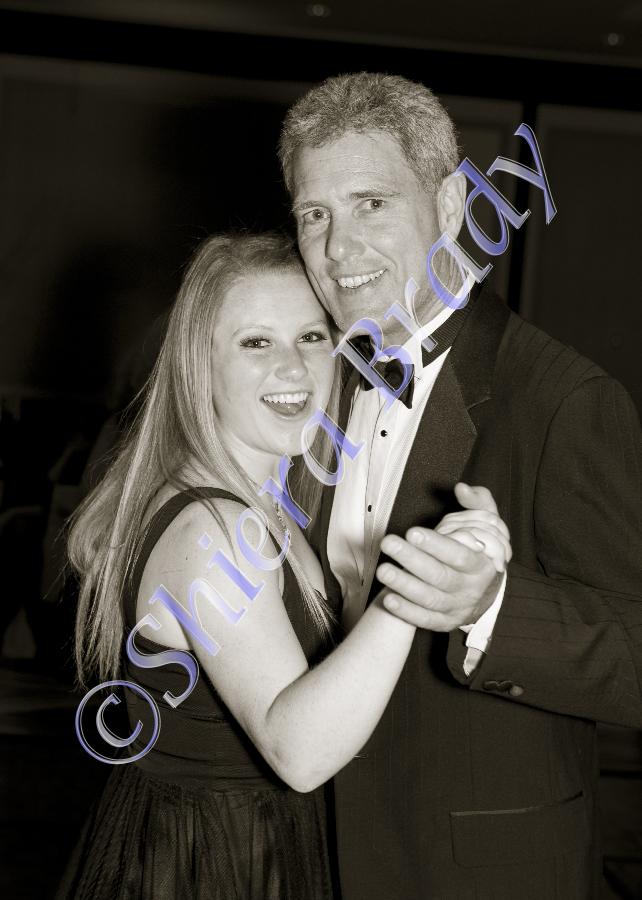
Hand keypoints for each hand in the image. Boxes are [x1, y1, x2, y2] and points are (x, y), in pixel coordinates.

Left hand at [376, 483, 506, 630]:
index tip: (412, 531)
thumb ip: (477, 502)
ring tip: (383, 569)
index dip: (436, 544)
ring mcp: (458, 607)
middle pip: (440, 576)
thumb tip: (461, 488)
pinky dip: (407, 612)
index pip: (460, 555)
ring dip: (404, 585)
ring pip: (430, 598)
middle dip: (412, 559)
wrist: (488, 592)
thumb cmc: (480, 551)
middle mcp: (471, 588)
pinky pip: (426, 620)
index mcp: (483, 563)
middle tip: (388, 543)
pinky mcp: (445, 622)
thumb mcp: (488, 524)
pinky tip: (388, 599)